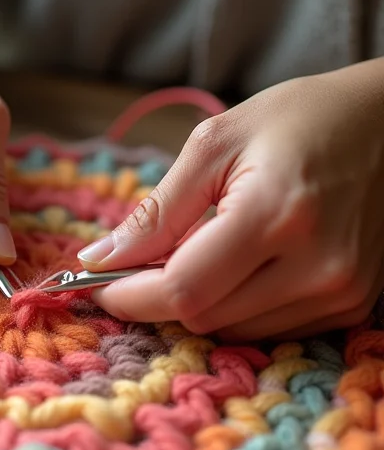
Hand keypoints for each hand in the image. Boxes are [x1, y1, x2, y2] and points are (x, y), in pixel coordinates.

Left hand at [80, 60, 383, 339]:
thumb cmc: (301, 118)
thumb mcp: (215, 144)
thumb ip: (156, 211)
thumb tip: (100, 259)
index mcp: (277, 214)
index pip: (183, 289)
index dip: (130, 295)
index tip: (97, 285)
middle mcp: (317, 266)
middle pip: (203, 318)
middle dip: (157, 297)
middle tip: (140, 262)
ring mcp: (341, 292)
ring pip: (232, 330)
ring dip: (197, 302)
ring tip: (194, 253)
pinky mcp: (353, 304)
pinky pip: (268, 329)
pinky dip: (235, 306)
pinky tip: (234, 267)